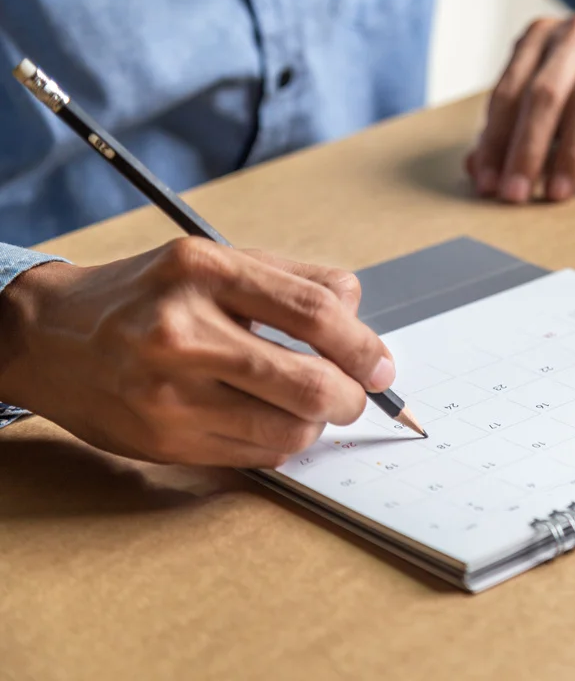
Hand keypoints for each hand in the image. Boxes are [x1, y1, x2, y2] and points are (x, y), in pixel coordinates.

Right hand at [0, 239, 394, 467]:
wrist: (47, 336)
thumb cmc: (147, 296)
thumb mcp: (214, 261)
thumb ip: (292, 281)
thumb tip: (361, 318)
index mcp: (205, 271)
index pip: (315, 313)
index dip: (363, 346)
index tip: (382, 366)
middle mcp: (184, 331)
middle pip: (309, 383)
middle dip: (351, 397)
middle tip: (356, 396)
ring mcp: (170, 392)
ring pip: (288, 430)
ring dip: (315, 424)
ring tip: (307, 406)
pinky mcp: (163, 440)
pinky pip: (256, 456)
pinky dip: (280, 444)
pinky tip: (267, 421)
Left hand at [465, 4, 574, 202]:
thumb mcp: (551, 85)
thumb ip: (514, 122)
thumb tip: (478, 168)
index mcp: (540, 36)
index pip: (509, 92)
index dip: (494, 140)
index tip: (487, 181)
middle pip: (545, 94)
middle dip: (526, 149)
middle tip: (515, 193)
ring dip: (569, 154)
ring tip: (557, 193)